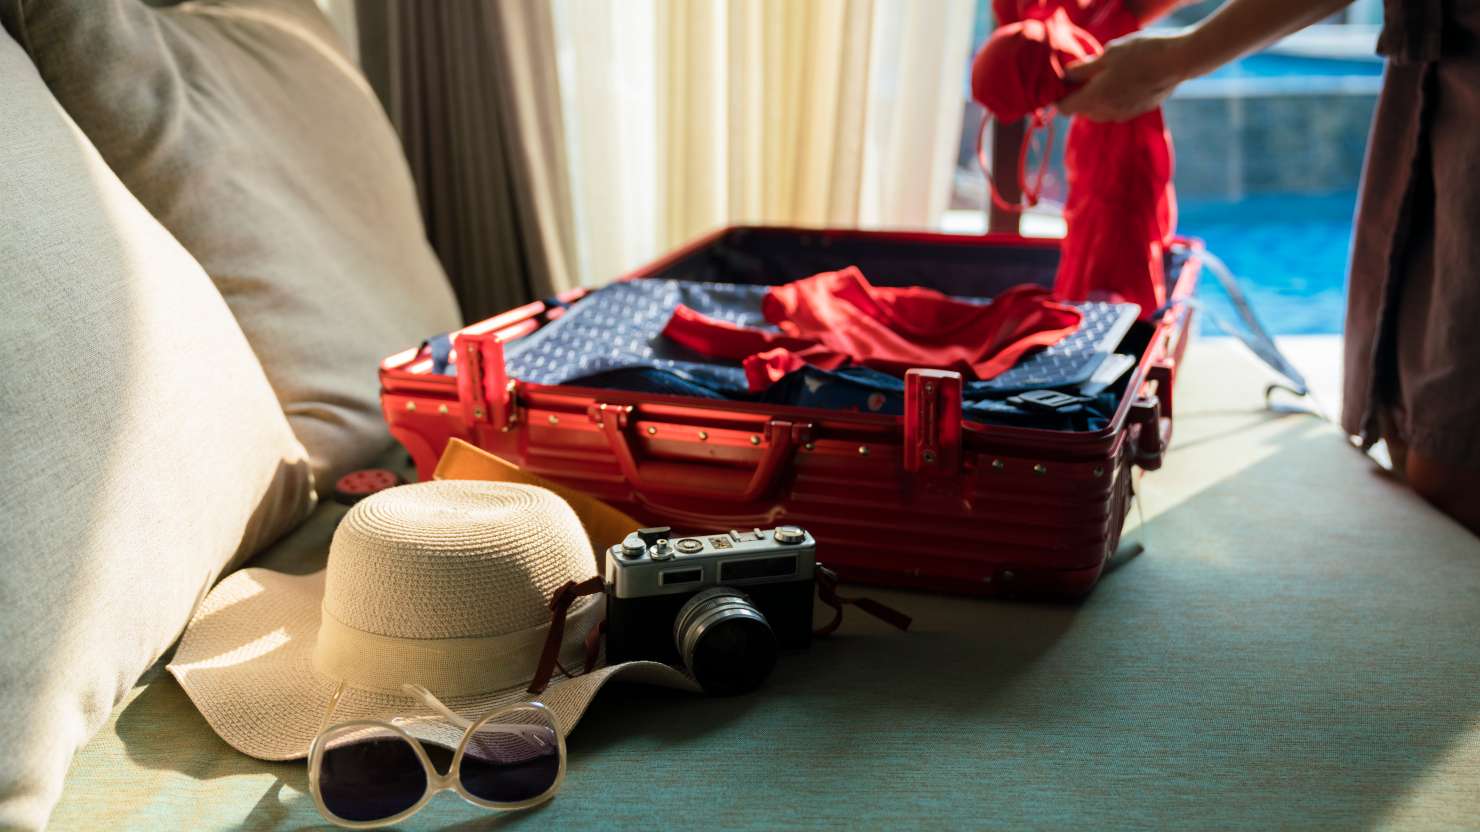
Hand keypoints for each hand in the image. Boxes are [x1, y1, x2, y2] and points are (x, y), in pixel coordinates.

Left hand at [1057, 30, 1194, 121]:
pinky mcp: (1137, 112)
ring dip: (1095, 99)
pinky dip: (1111, 100)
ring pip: (1098, 112)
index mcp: (1095, 98)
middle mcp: (1107, 113)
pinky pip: (1115, 110)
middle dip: (1077, 96)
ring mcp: (1123, 115)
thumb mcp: (1108, 54)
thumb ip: (1083, 69)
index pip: (1064, 108)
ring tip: (1103, 76)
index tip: (1062, 82)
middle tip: (1083, 74)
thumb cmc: (1142, 53)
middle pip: (1081, 111)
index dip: (1059, 96)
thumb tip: (1065, 75)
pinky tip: (1120, 81)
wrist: (1179, 61)